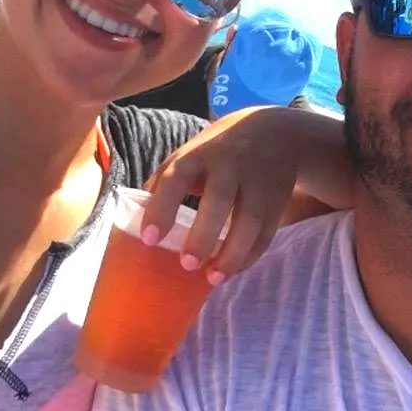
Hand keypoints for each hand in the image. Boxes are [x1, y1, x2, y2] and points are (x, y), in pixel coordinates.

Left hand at [141, 106, 352, 284]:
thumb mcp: (190, 153)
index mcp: (199, 154)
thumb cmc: (219, 150)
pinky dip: (250, 255)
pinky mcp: (277, 199)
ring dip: (232, 252)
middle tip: (187, 264)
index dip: (162, 207)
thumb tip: (133, 219)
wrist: (277, 132)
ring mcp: (257, 182)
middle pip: (219, 199)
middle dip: (203, 234)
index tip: (149, 239)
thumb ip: (165, 183)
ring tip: (213, 278)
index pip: (177, 178)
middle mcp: (229, 165)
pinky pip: (267, 232)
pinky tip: (232, 270)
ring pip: (249, 219)